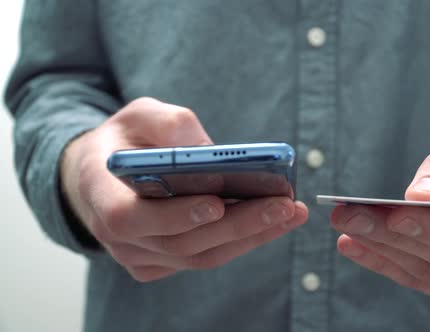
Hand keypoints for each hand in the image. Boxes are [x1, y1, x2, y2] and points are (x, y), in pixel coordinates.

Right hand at [61, 97, 307, 281]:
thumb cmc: (125, 140)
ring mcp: (138, 255)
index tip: (217, 203)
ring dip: (250, 236)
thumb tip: (212, 152)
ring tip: (290, 212)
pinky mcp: (160, 263)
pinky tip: (273, 222)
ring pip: (200, 257)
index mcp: (100, 193)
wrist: (104, 173)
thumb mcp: (139, 115)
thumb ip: (168, 124)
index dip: (174, 215)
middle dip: (237, 224)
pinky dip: (242, 241)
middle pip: (180, 243)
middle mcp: (115, 236)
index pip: (130, 217)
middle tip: (282, 205)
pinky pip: (205, 258)